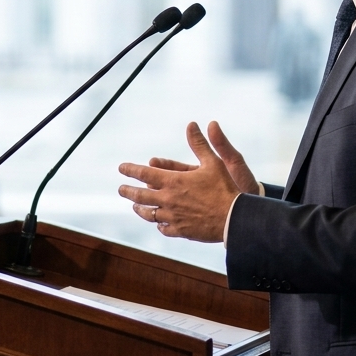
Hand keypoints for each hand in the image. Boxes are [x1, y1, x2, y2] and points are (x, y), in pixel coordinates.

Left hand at [116, 122, 255, 242]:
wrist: (234, 218)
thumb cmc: (225, 188)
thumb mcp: (213, 162)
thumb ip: (199, 144)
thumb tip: (191, 124)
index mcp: (173, 181)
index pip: (144, 174)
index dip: (131, 170)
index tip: (121, 168)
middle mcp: (168, 199)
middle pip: (141, 195)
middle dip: (128, 191)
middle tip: (121, 189)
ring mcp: (173, 217)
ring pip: (149, 214)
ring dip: (140, 209)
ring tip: (135, 206)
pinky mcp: (180, 230)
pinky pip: (164, 228)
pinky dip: (159, 224)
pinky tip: (159, 223)